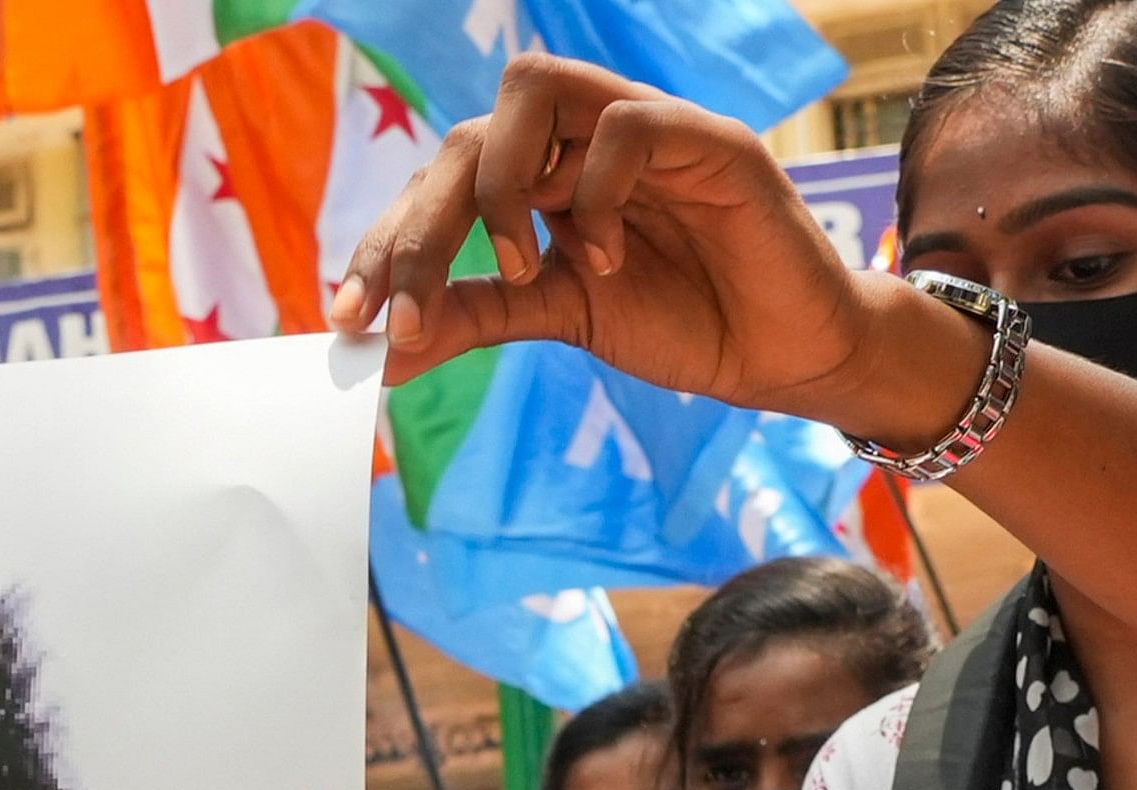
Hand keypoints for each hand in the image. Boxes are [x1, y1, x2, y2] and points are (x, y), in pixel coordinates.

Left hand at [327, 55, 943, 436]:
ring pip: (534, 88)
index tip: (352, 317)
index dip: (390, 240)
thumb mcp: (556, 319)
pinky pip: (626, 126)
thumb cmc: (683, 322)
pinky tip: (607, 262)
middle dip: (422, 224)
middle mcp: (580, 140)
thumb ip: (472, 316)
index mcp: (541, 176)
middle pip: (470, 133)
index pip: (442, 178)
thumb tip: (375, 352)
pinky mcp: (708, 141)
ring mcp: (642, 131)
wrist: (785, 354)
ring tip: (522, 268)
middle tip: (405, 310)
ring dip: (502, 184)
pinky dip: (596, 193)